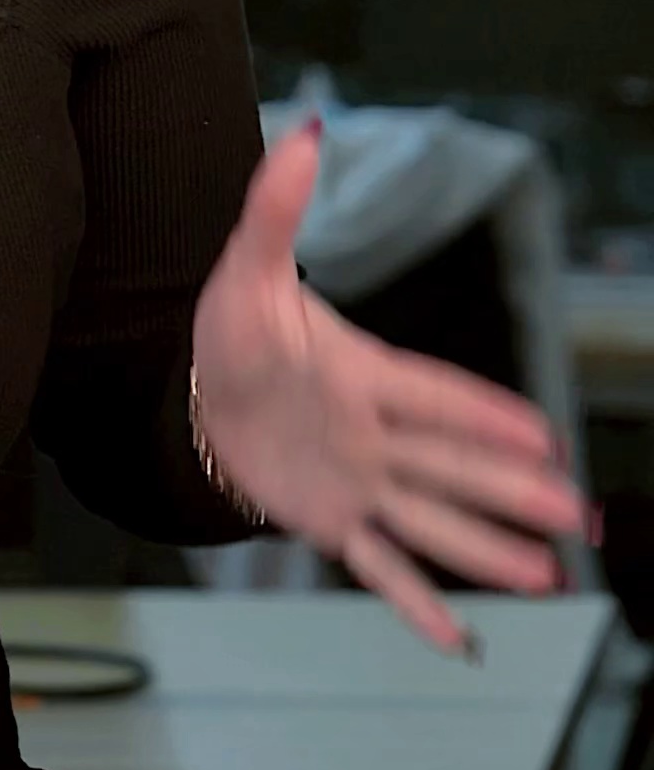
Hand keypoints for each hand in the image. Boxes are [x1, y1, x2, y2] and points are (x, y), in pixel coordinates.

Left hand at [190, 121, 593, 654]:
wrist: (193, 398)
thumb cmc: (234, 332)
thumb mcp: (247, 269)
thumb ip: (276, 208)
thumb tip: (303, 131)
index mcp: (365, 375)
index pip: (433, 396)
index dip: (483, 413)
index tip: (542, 434)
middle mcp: (375, 435)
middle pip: (451, 466)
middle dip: (510, 490)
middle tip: (577, 515)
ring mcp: (358, 484)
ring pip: (430, 520)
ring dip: (484, 547)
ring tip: (546, 576)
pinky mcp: (331, 522)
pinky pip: (379, 567)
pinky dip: (416, 603)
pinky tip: (459, 637)